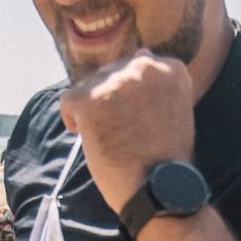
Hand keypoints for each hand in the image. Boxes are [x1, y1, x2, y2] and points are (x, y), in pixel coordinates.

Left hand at [58, 49, 196, 214]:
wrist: (158, 190)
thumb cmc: (166, 158)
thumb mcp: (173, 111)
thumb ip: (156, 82)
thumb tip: (142, 50)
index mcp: (171, 68)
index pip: (135, 70)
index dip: (131, 100)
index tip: (142, 125)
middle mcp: (145, 66)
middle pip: (109, 76)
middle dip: (110, 104)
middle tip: (126, 136)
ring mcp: (117, 80)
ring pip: (88, 87)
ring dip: (92, 113)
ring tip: (113, 139)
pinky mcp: (90, 98)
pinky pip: (67, 100)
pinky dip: (75, 122)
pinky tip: (94, 140)